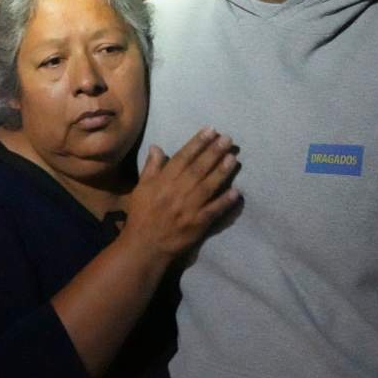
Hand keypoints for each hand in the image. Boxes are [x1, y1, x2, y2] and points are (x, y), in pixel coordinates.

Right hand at [123, 128, 239, 260]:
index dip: (197, 143)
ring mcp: (188, 209)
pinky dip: (224, 201)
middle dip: (214, 152)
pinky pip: (213, 211)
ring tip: (233, 158)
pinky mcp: (197, 224)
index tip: (210, 130)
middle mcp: (177, 192)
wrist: (144, 246)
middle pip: (198, 169)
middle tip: (228, 139)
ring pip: (208, 187)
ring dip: (221, 172)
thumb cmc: (142, 215)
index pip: (183, 158)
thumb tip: (156, 146)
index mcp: (163, 182)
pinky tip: (236, 192)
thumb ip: (151, 167)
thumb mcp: (141, 188)